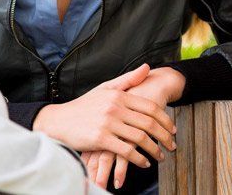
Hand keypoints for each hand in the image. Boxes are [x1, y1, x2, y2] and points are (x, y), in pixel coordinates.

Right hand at [82, 67, 184, 188]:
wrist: (58, 120)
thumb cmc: (83, 106)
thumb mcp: (104, 88)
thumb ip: (128, 79)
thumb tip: (147, 67)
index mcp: (118, 95)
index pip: (150, 107)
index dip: (166, 120)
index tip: (173, 130)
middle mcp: (114, 107)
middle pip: (149, 123)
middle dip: (165, 137)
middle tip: (172, 145)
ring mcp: (107, 123)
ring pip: (140, 138)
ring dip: (155, 150)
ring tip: (160, 156)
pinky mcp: (101, 139)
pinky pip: (126, 151)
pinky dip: (139, 159)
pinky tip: (144, 163)